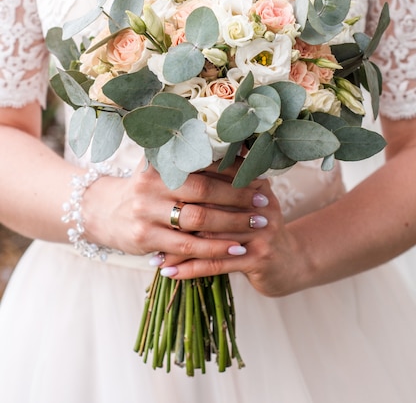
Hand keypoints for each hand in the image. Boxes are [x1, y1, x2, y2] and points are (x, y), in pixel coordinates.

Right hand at [82, 158, 268, 261]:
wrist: (102, 212)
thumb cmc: (144, 187)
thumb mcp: (158, 165)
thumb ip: (187, 157)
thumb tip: (236, 145)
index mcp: (158, 161)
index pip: (203, 162)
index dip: (233, 168)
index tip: (258, 173)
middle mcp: (150, 183)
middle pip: (203, 190)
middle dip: (238, 196)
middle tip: (263, 200)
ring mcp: (145, 212)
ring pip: (198, 220)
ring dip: (232, 223)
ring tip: (258, 223)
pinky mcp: (144, 238)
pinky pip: (187, 246)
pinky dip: (214, 248)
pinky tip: (236, 247)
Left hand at [146, 165, 304, 297]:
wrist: (290, 262)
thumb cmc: (254, 228)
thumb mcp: (243, 200)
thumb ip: (217, 183)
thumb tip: (175, 166)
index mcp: (253, 180)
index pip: (213, 174)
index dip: (183, 181)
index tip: (151, 186)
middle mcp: (259, 201)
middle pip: (209, 204)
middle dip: (175, 214)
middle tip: (143, 220)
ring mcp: (262, 229)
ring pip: (209, 236)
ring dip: (176, 247)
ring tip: (151, 253)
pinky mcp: (260, 257)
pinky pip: (217, 263)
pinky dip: (190, 269)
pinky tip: (169, 273)